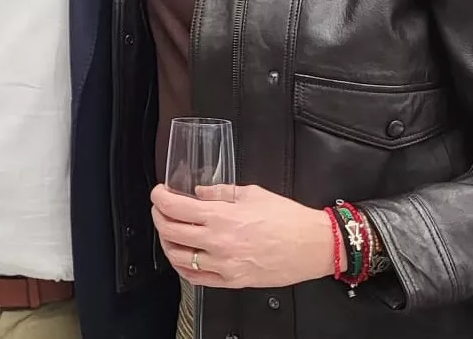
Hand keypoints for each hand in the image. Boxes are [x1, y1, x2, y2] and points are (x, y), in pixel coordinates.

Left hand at [151, 183, 337, 289]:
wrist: (314, 245)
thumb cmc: (289, 219)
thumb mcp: (252, 193)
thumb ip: (219, 192)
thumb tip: (198, 193)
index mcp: (222, 217)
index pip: (175, 208)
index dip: (159, 198)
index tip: (158, 193)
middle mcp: (218, 243)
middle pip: (170, 232)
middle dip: (158, 216)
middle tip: (161, 209)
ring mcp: (224, 265)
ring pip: (178, 257)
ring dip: (167, 243)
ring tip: (170, 232)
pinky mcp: (232, 281)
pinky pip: (197, 278)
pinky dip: (183, 267)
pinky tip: (183, 257)